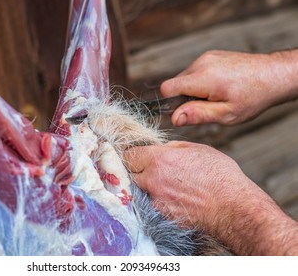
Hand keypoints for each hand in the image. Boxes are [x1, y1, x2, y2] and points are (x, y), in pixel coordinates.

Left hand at [124, 141, 297, 254]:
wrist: (233, 207)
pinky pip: (153, 205)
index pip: (130, 155)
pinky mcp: (162, 215)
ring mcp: (156, 200)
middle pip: (132, 173)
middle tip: (155, 171)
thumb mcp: (198, 149)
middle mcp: (153, 180)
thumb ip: (173, 148)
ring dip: (149, 186)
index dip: (135, 155)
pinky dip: (159, 201)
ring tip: (169, 186)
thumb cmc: (220, 176)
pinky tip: (175, 198)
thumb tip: (161, 148)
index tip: (140, 156)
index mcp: (160, 160)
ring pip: (142, 190)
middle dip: (140, 171)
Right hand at [161, 50, 297, 125]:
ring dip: (193, 90)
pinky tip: (218, 87)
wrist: (274, 75)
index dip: (170, 103)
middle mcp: (202, 63)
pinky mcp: (211, 55)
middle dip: (185, 98)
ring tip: (215, 96)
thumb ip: (198, 115)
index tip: (185, 111)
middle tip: (207, 106)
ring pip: (185, 78)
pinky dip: (200, 82)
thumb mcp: (227, 114)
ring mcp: (206, 57)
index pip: (168, 88)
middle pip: (175, 84)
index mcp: (203, 78)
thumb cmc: (254, 96)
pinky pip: (195, 71)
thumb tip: (175, 118)